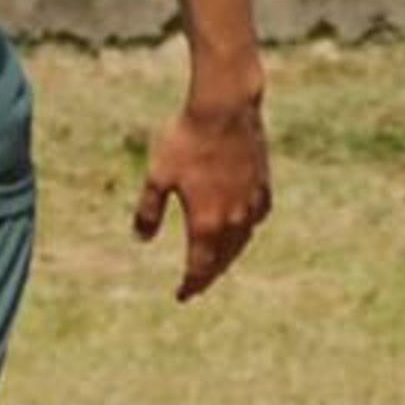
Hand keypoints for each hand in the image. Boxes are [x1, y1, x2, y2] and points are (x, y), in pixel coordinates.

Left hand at [133, 94, 270, 300]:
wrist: (225, 109)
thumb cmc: (186, 140)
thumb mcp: (157, 176)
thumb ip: (148, 211)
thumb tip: (140, 239)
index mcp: (206, 222)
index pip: (199, 268)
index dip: (190, 285)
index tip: (182, 295)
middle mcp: (233, 220)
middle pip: (222, 260)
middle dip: (208, 276)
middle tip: (197, 287)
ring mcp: (252, 204)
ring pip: (242, 242)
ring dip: (228, 257)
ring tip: (218, 264)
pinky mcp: (263, 186)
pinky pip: (256, 219)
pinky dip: (246, 231)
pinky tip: (241, 228)